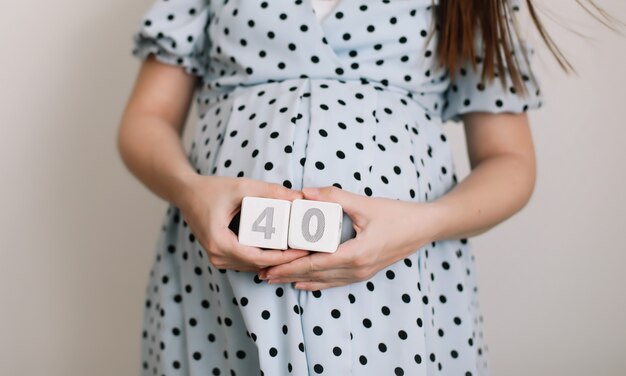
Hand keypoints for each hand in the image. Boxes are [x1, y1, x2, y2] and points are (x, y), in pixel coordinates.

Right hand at [176, 175, 310, 271]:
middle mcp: (217, 256)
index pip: (259, 258)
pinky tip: (281, 249)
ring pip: (253, 265)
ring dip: (274, 260)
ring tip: (298, 250)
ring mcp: (217, 258)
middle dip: (283, 260)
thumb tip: (298, 197)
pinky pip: (246, 261)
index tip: (303, 251)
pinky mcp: (220, 255)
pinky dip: (263, 257)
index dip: (283, 258)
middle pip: (258, 265)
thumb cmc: (210, 189)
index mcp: (220, 243)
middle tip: (307, 250)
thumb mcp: (242, 186)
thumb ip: (269, 190)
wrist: (186, 193)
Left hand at [257, 186, 439, 289]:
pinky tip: (303, 284)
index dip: (289, 265)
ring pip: (323, 281)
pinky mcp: (364, 272)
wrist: (424, 227)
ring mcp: (361, 274)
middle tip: (261, 275)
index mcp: (356, 254)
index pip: (314, 263)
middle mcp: (357, 269)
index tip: (268, 266)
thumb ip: (334, 197)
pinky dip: (316, 283)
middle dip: (287, 275)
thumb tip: (306, 192)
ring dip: (298, 280)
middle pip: (315, 275)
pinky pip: (335, 282)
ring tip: (275, 280)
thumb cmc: (397, 215)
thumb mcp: (365, 204)